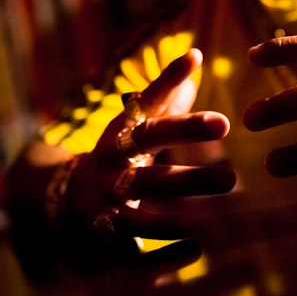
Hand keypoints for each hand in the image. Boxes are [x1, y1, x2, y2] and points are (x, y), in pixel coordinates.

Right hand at [61, 49, 233, 244]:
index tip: (194, 59)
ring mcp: (107, 193)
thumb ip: (164, 95)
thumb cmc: (118, 155)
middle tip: (227, 133)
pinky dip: (164, 236)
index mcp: (120, 129)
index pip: (144, 99)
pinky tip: (195, 240)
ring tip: (228, 181)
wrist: (68, 200)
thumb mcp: (135, 125)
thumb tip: (194, 54)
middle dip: (184, 132)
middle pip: (147, 141)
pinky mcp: (108, 228)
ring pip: (145, 188)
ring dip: (184, 187)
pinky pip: (136, 235)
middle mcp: (111, 157)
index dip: (166, 79)